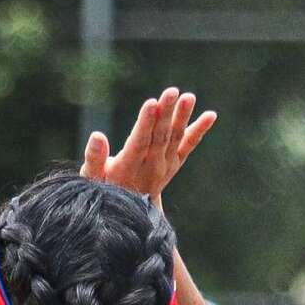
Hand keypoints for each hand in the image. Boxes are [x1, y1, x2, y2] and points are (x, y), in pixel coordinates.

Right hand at [79, 87, 214, 199]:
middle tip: (171, 92)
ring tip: (188, 97)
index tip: (151, 104)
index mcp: (128, 169)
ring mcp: (166, 165)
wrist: (130, 212)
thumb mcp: (92, 178)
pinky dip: (200, 131)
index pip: (139, 143)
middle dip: (165, 113)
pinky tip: (211, 115)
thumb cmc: (104, 188)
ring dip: (182, 117)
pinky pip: (188, 145)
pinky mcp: (175, 163)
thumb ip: (94, 158)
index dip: (145, 123)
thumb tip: (97, 135)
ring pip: (175, 137)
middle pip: (159, 137)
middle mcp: (151, 167)